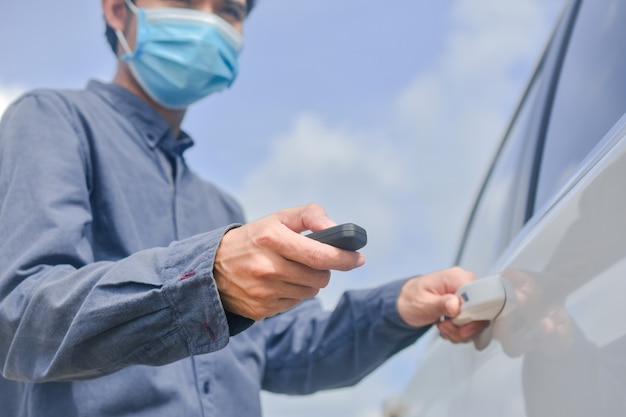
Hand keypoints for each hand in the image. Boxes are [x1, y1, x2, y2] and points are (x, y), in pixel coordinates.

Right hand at [213, 203, 365, 320]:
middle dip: (323, 270)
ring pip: (309, 293)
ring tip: (291, 270)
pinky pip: (293, 304)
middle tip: (313, 261)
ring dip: (308, 283)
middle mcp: (266, 267)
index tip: (359, 258)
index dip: (345, 258)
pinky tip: (277, 284)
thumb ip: (310, 216)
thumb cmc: (254, 239)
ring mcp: (263, 292)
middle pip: (320, 278)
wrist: (211, 268)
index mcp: (271, 239)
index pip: (320, 255)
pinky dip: (292, 294)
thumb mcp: (278, 218)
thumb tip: (336, 228)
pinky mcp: (260, 310)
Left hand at [397, 267, 488, 342]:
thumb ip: (441, 304)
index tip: (456, 322)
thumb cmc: (412, 298)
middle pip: (481, 312)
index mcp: (457, 278)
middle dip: (464, 327)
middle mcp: (465, 285)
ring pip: (477, 322)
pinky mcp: (465, 307)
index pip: (479, 295)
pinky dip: (459, 332)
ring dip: (459, 332)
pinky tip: (447, 328)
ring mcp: (466, 297)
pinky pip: (471, 324)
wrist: (405, 302)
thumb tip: (456, 305)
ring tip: (443, 327)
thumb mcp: (423, 303)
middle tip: (445, 327)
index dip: (471, 313)